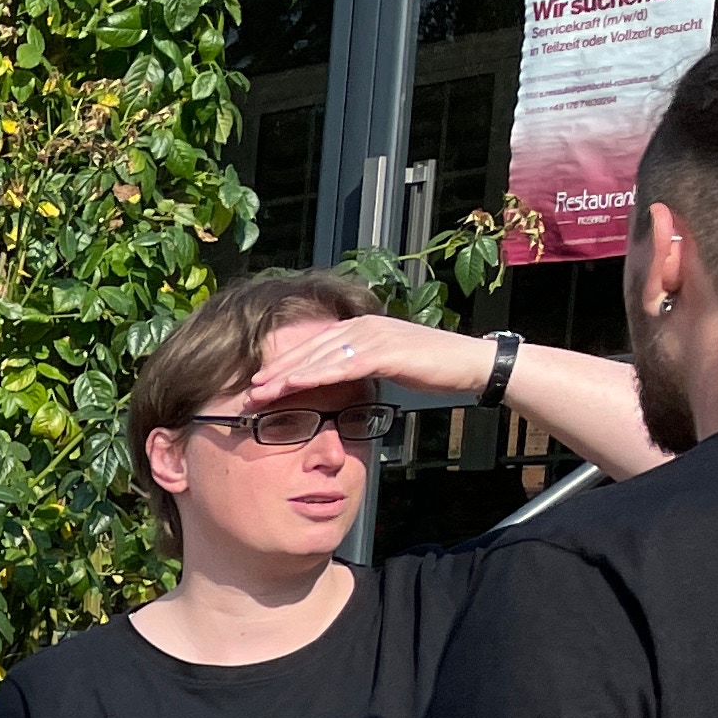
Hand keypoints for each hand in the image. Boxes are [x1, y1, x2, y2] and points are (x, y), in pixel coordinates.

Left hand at [243, 311, 487, 408]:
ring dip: (287, 375)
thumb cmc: (431, 368)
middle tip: (247, 390)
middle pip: (310, 349)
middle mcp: (363, 326)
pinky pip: (343, 365)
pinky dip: (316, 375)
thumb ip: (360, 367)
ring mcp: (375, 336)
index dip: (283, 363)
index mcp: (360, 328)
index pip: (314, 345)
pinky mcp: (387, 351)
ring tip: (259, 391)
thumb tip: (337, 382)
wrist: (471, 364)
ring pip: (320, 356)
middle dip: (276, 370)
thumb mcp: (386, 365)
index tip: (258, 381)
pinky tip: (294, 385)